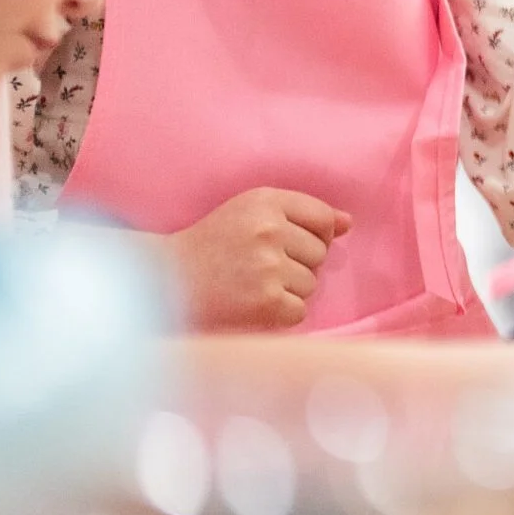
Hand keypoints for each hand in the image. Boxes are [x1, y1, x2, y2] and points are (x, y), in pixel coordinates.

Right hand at [171, 187, 350, 331]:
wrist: (164, 284)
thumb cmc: (211, 246)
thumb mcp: (250, 213)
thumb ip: (301, 213)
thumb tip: (349, 223)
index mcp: (265, 202)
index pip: (323, 218)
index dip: (314, 234)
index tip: (286, 243)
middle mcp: (269, 230)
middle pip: (320, 253)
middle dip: (296, 263)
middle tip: (255, 266)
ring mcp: (268, 267)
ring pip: (311, 283)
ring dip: (286, 289)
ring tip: (249, 284)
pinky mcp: (267, 301)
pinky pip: (299, 310)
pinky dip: (279, 313)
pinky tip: (249, 303)